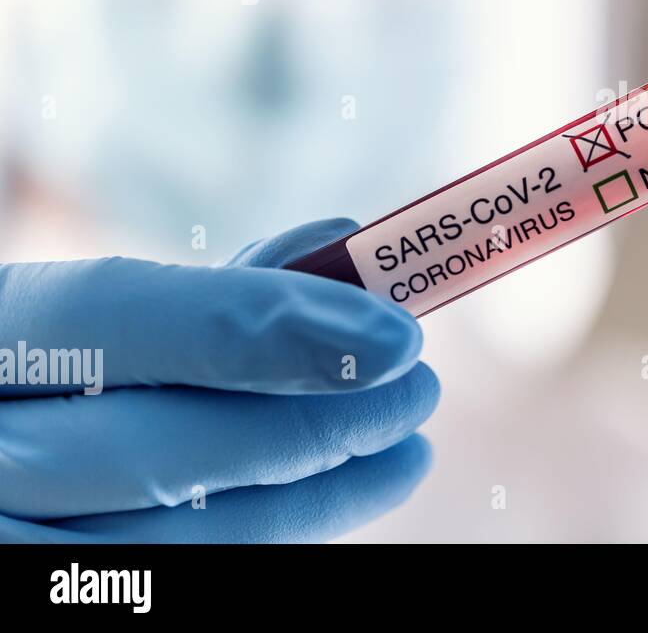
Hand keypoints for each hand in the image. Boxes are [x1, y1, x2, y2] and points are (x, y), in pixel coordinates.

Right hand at [0, 218, 436, 540]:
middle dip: (312, 423)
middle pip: (158, 451)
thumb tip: (341, 242)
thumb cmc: (49, 371)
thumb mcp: (88, 316)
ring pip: (173, 541)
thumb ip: (206, 290)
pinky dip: (264, 535)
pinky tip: (332, 495)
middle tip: (417, 391)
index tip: (393, 335)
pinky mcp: (35, 599)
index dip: (261, 323)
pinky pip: (174, 579)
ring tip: (404, 450)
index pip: (110, 317)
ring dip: (312, 497)